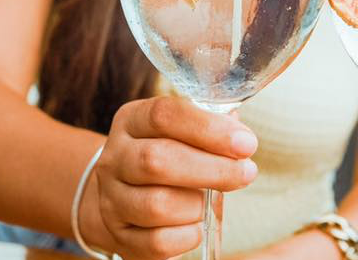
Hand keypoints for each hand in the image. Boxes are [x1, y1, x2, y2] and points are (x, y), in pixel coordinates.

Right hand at [92, 96, 257, 259]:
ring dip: (197, 204)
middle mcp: (114, 157)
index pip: (164, 114)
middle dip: (212, 168)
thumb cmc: (166, 151)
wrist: (123, 191)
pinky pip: (156, 242)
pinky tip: (197, 225)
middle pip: (157, 160)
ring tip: (210, 201)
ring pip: (156, 204)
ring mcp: (111, 199)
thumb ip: (209, 125)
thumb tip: (241, 136)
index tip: (246, 143)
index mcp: (132, 120)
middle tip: (246, 172)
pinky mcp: (118, 236)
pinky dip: (186, 236)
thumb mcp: (179, 128)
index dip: (208, 128)